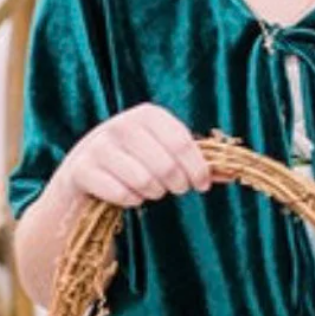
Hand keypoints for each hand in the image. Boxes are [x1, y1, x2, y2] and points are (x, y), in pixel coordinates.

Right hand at [55, 105, 210, 208]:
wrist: (85, 170)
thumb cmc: (136, 160)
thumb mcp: (165, 152)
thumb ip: (197, 161)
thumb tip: (233, 174)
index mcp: (148, 115)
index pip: (182, 143)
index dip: (197, 169)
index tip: (202, 185)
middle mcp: (121, 125)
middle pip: (166, 165)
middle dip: (177, 185)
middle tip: (175, 189)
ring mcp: (98, 146)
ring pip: (144, 181)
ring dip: (154, 193)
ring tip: (152, 191)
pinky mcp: (81, 169)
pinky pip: (120, 194)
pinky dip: (131, 200)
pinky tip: (131, 197)